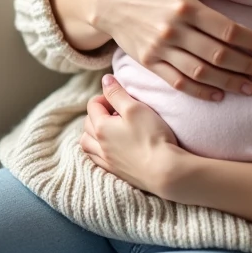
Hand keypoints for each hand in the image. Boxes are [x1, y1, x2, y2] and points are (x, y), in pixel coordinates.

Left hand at [80, 75, 183, 194]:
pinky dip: (98, 150)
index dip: (105, 97)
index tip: (120, 97)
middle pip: (87, 124)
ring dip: (93, 134)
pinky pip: (97, 160)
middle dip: (97, 114)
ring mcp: (107, 161)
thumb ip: (117, 93)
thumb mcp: (135, 108)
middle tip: (116, 111)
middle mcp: (99, 145)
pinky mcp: (116, 172)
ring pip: (88, 145)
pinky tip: (111, 148)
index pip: (92, 105)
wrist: (164, 171)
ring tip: (110, 129)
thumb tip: (105, 80)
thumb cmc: (151, 136)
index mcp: (101, 127)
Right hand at [94, 0, 251, 101]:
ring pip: (202, 72)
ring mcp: (161, 49)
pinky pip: (179, 82)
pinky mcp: (150, 63)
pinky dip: (201, 91)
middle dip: (247, 65)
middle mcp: (174, 30)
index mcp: (185, 6)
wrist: (107, 3)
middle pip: (218, 54)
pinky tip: (219, 95)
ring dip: (229, 82)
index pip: (227, 29)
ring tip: (250, 87)